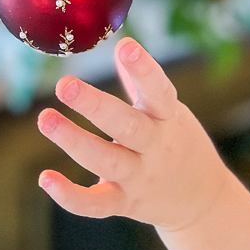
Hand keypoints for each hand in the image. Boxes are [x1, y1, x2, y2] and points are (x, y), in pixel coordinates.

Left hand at [37, 37, 228, 231]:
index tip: (126, 46)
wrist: (204, 203)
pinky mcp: (125, 204)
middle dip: (95, 106)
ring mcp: (140, 178)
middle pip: (127, 126)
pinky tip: (45, 178)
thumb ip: (140, 83)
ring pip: (105, 161)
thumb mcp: (170, 112)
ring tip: (45, 118)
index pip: (159, 91)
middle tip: (64, 84)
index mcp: (168, 118)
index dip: (144, 69)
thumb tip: (119, 44)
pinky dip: (70, 197)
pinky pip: (96, 205)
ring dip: (73, 140)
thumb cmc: (179, 144)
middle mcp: (155, 148)